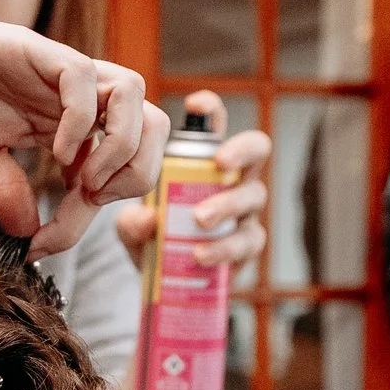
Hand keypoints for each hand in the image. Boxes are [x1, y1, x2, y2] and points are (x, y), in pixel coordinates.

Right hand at [0, 0, 159, 257]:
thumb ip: (6, 193)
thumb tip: (27, 236)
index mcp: (73, 126)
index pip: (118, 170)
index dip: (89, 218)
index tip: (45, 244)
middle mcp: (79, 98)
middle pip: (154, 126)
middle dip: (138, 173)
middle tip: (90, 200)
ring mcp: (62, 73)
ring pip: (134, 95)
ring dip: (119, 146)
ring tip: (83, 178)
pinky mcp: (38, 51)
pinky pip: (83, 78)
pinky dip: (80, 121)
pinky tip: (56, 151)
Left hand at [112, 90, 271, 267]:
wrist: (168, 284)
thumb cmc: (156, 238)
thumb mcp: (134, 229)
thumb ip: (132, 223)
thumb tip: (145, 220)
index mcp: (204, 162)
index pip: (213, 126)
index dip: (211, 111)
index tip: (196, 104)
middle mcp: (233, 179)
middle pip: (257, 149)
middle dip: (241, 151)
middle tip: (220, 163)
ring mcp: (245, 212)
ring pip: (253, 196)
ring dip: (228, 204)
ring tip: (200, 219)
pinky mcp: (247, 246)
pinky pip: (247, 241)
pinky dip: (224, 247)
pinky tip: (200, 255)